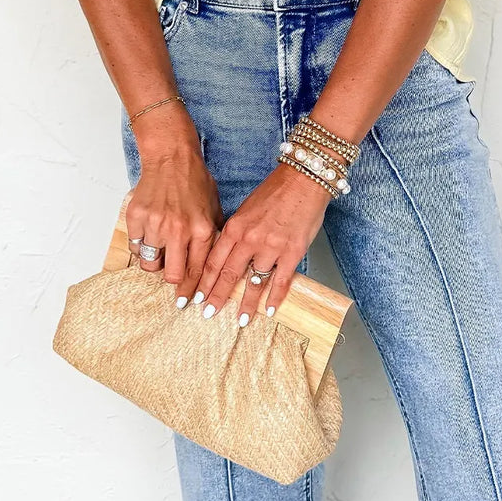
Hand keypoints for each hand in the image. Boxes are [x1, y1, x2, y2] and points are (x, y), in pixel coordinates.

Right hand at [126, 106, 221, 295]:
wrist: (171, 157)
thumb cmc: (195, 183)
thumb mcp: (214, 212)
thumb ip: (212, 239)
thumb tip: (211, 270)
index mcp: (201, 230)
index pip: (197, 271)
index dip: (190, 291)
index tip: (186, 303)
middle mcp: (178, 230)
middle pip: (170, 275)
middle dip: (172, 280)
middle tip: (172, 274)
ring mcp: (155, 224)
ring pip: (149, 263)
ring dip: (155, 261)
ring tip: (161, 249)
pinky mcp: (136, 216)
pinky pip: (135, 245)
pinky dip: (141, 245)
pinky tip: (149, 234)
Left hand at [195, 164, 330, 323]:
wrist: (303, 179)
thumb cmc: (276, 192)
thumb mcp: (246, 209)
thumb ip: (236, 233)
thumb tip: (228, 255)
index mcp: (235, 227)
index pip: (214, 261)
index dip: (204, 282)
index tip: (197, 297)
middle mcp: (249, 239)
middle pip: (229, 275)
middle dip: (217, 297)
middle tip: (208, 314)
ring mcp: (271, 247)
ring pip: (254, 281)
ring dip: (246, 303)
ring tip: (240, 320)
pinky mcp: (292, 252)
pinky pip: (281, 280)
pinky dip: (274, 297)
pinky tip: (269, 310)